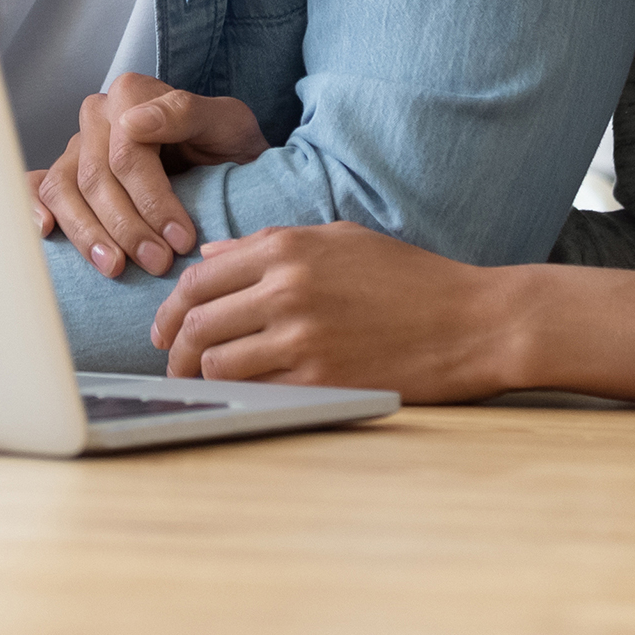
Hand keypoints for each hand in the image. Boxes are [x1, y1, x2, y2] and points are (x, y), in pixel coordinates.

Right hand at [29, 72, 268, 279]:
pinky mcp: (66, 173)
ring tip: (116, 268)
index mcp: (132, 94)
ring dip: (87, 234)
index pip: (128, 154)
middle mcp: (98, 115)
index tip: (182, 239)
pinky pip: (39, 188)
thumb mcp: (227, 122)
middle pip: (96, 177)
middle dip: (127, 227)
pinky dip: (35, 209)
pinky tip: (47, 233)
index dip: (152, 201)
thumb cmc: (226, 142)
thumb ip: (185, 113)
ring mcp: (77, 145)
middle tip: (159, 262)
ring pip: (64, 189)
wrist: (226, 161)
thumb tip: (132, 123)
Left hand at [149, 222, 509, 399]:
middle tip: (171, 362)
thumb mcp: (339, 239)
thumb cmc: (407, 277)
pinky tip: (243, 394)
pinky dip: (241, 394)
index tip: (165, 327)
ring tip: (203, 383)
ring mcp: (302, 336)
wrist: (470, 320)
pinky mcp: (320, 379)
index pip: (200, 277)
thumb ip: (269, 245)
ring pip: (216, 361)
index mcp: (288, 247)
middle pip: (197, 322)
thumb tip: (210, 255)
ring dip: (202, 376)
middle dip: (174, 347)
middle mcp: (286, 287)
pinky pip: (255, 391)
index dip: (171, 308)